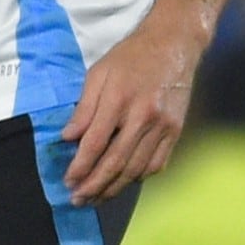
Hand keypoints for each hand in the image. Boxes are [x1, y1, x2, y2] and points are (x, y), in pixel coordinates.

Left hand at [59, 25, 203, 202]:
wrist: (173, 44)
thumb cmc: (130, 57)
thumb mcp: (98, 73)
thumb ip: (84, 108)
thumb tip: (68, 138)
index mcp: (120, 99)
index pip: (96, 143)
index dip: (81, 166)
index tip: (68, 181)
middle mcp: (144, 116)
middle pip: (117, 162)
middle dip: (95, 185)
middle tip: (78, 200)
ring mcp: (164, 126)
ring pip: (137, 168)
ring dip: (115, 187)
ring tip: (97, 198)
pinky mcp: (176, 131)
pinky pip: (157, 163)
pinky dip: (139, 177)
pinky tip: (124, 183)